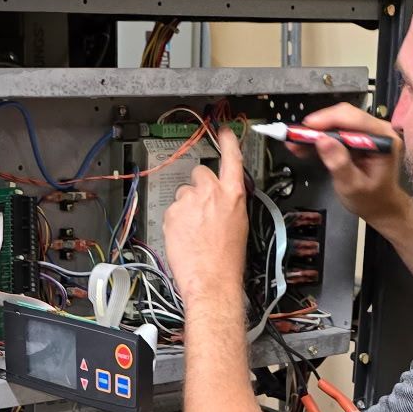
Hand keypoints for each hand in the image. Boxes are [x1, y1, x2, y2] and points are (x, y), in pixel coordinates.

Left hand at [163, 127, 249, 308]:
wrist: (212, 280)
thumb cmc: (228, 260)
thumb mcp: (240, 223)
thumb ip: (230, 202)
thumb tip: (223, 196)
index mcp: (233, 194)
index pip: (232, 158)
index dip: (227, 141)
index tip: (223, 131)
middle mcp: (211, 192)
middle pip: (200, 173)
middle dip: (199, 187)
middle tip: (202, 210)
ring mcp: (189, 201)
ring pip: (183, 193)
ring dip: (186, 206)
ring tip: (194, 230)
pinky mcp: (172, 212)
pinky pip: (172, 209)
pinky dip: (175, 220)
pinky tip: (185, 236)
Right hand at [302, 102, 409, 236]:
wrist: (380, 207)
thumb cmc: (371, 199)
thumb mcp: (353, 186)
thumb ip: (340, 163)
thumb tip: (322, 141)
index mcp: (384, 139)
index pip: (356, 119)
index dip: (329, 119)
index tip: (307, 127)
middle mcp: (378, 130)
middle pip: (345, 116)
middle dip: (319, 125)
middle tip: (296, 135)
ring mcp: (367, 133)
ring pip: (338, 122)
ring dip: (316, 132)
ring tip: (295, 142)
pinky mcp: (357, 138)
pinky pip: (336, 132)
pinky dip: (319, 138)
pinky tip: (303, 146)